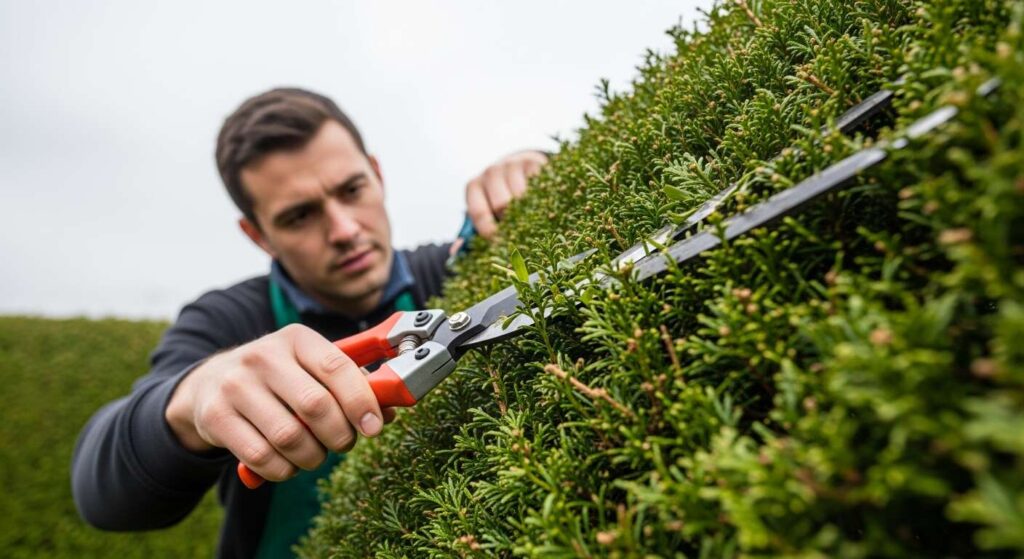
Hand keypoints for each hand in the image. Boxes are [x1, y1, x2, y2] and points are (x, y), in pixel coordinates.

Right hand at [165, 324, 393, 481]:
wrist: (209, 384)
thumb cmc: (277, 379)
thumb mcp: (309, 368)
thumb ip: (349, 385)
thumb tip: (387, 412)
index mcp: (296, 339)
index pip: (337, 367)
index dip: (361, 401)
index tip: (374, 426)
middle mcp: (263, 356)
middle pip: (316, 405)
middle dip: (339, 435)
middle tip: (343, 443)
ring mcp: (236, 385)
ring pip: (289, 437)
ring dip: (312, 457)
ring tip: (314, 454)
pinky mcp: (216, 416)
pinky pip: (262, 457)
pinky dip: (283, 470)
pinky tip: (286, 463)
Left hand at [465, 150, 547, 238]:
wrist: (516, 167)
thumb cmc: (497, 197)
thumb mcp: (484, 210)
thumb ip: (473, 230)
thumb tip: (456, 251)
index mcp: (473, 187)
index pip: (479, 213)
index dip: (490, 232)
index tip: (502, 246)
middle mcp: (490, 173)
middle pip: (501, 203)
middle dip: (512, 222)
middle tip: (521, 236)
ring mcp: (511, 165)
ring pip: (521, 194)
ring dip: (529, 211)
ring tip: (535, 223)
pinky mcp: (532, 162)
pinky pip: (537, 182)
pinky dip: (542, 197)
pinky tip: (544, 206)